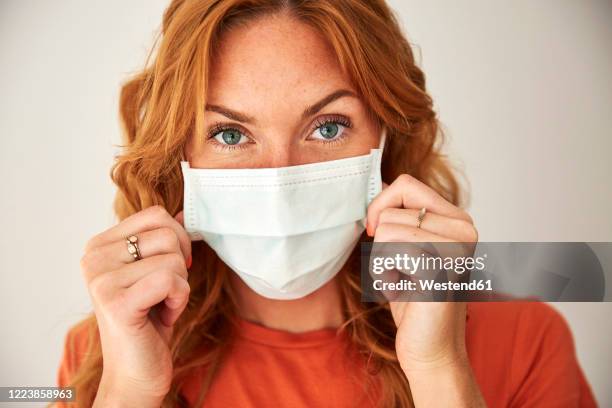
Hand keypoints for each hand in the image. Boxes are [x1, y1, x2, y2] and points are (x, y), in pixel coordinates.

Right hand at [80, 205, 191, 405]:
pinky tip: (162, 317)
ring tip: (159, 306)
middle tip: (163, 293)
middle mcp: (93, 257)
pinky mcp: (115, 301)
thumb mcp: (155, 272)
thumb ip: (162, 241)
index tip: (168, 270)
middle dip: (180, 266)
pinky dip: (179, 300)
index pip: (157, 214)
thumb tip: (182, 212)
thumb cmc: (149, 320)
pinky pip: (171, 281)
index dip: (178, 241)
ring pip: (173, 259)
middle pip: (168, 234)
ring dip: (179, 287)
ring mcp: (101, 279)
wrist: (137, 372)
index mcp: (100, 245)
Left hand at [367, 174, 484, 406]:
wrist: (431, 350)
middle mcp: (464, 227)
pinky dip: (385, 274)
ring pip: (386, 231)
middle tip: (402, 270)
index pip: (405, 184)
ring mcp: (456, 247)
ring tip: (405, 282)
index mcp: (457, 219)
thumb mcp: (405, 248)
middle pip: (392, 208)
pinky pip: (388, 252)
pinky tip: (404, 291)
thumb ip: (399, 216)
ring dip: (383, 262)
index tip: (376, 232)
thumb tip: (379, 183)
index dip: (381, 205)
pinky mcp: (441, 268)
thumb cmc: (414, 300)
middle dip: (381, 242)